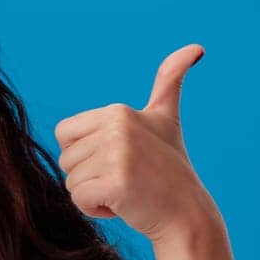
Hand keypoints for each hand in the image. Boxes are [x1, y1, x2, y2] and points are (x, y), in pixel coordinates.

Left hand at [54, 44, 220, 245]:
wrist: (186, 212)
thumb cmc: (169, 168)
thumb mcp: (166, 118)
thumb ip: (169, 81)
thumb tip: (195, 48)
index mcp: (118, 111)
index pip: (64, 135)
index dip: (83, 154)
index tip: (117, 158)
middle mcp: (117, 128)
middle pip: (65, 160)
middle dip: (88, 176)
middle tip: (124, 178)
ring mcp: (117, 154)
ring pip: (70, 181)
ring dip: (92, 194)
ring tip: (125, 190)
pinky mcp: (116, 183)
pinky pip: (79, 199)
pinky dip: (95, 209)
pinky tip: (123, 205)